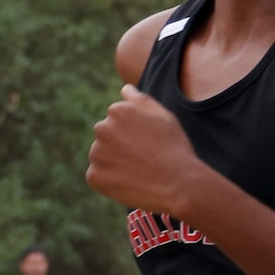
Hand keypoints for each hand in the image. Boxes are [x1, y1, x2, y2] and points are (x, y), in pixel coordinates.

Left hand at [86, 84, 204, 213]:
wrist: (180, 184)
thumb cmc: (175, 148)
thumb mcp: (164, 117)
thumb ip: (141, 100)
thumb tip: (124, 90)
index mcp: (117, 110)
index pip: (118, 121)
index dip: (135, 135)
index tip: (150, 145)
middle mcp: (102, 128)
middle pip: (107, 138)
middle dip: (121, 147)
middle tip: (145, 160)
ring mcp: (96, 153)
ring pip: (102, 157)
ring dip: (115, 163)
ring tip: (139, 172)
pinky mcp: (95, 176)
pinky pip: (98, 177)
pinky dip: (110, 181)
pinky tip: (131, 183)